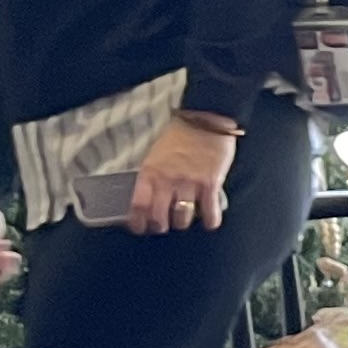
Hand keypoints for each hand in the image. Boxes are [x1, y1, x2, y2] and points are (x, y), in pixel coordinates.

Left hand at [122, 113, 236, 234]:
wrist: (205, 120)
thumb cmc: (180, 135)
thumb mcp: (156, 154)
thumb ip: (153, 174)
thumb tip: (150, 195)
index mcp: (151, 172)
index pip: (138, 205)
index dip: (137, 221)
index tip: (138, 227)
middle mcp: (168, 180)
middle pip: (159, 215)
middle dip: (159, 226)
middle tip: (162, 226)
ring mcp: (190, 183)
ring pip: (183, 216)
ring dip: (182, 222)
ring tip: (184, 220)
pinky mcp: (211, 184)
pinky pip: (210, 211)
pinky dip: (210, 220)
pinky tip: (209, 221)